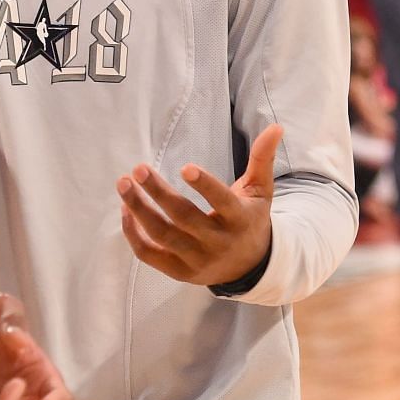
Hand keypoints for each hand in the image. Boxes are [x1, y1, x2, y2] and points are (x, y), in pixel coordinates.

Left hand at [117, 125, 280, 286]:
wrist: (250, 267)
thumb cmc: (250, 219)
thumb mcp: (260, 191)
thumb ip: (263, 159)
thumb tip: (275, 127)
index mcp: (239, 219)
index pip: (222, 202)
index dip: (205, 186)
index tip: (185, 167)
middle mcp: (218, 242)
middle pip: (183, 218)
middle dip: (158, 192)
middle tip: (139, 168)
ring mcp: (197, 260)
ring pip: (162, 236)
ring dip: (139, 210)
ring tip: (123, 184)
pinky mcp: (179, 272)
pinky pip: (150, 255)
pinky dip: (133, 234)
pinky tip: (125, 210)